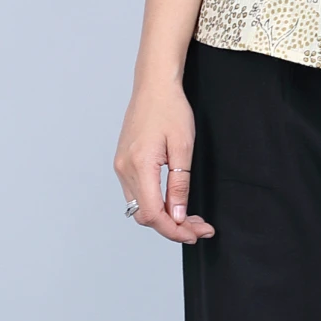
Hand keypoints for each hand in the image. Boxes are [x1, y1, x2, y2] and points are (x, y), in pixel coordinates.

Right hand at [114, 77, 215, 244]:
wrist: (154, 86)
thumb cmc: (170, 109)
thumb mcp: (183, 147)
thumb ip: (180, 184)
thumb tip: (179, 216)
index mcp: (139, 165)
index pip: (153, 214)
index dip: (175, 230)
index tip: (196, 234)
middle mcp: (124, 169)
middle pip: (145, 216)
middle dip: (173, 227)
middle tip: (200, 228)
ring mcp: (121, 167)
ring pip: (140, 208)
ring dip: (165, 217)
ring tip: (191, 218)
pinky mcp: (123, 163)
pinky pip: (137, 194)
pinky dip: (156, 204)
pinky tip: (174, 203)